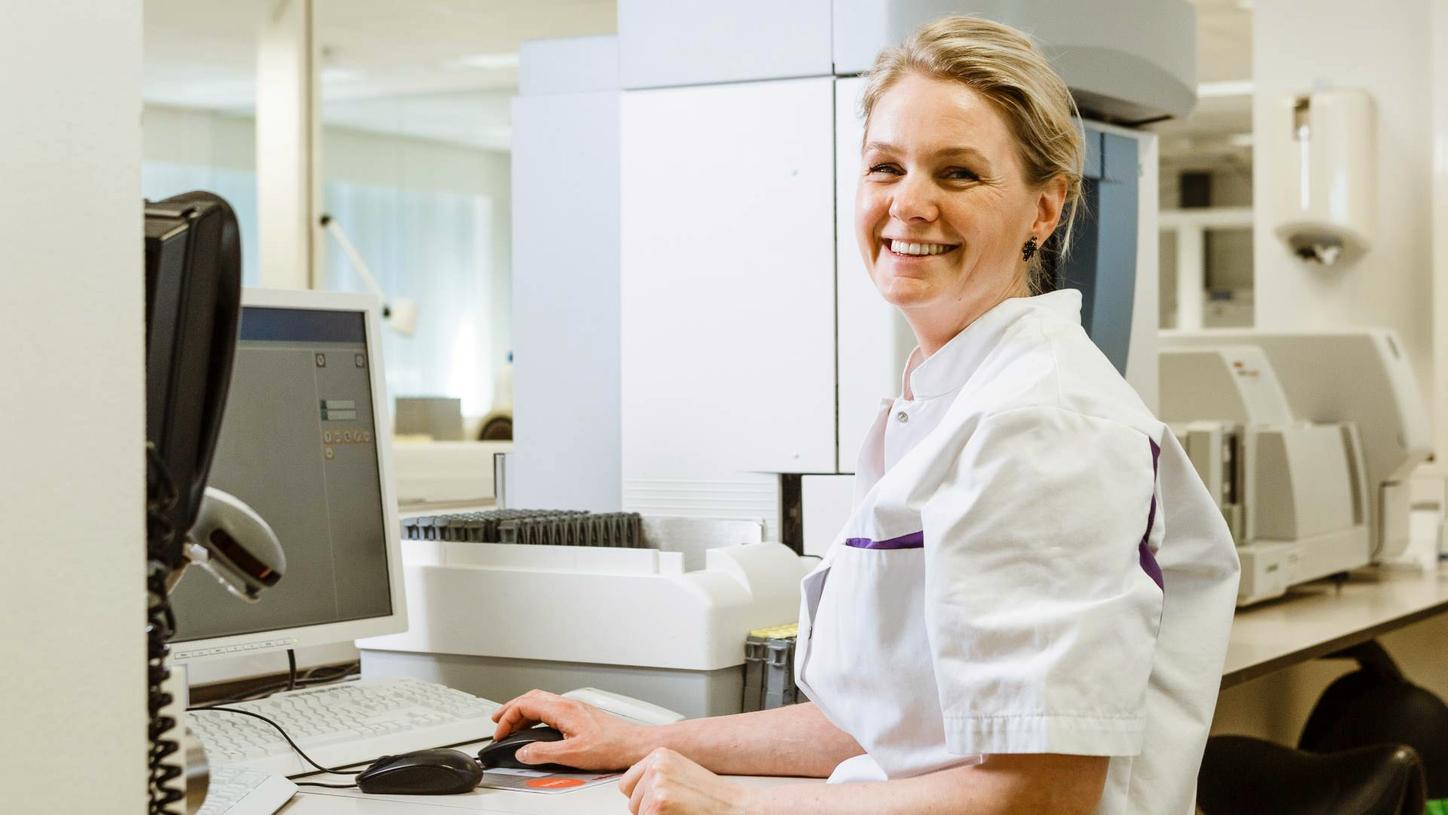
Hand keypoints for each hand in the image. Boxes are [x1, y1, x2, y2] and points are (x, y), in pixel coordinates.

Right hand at [490, 689, 650, 770]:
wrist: (635, 744)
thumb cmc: (611, 746)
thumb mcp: (572, 754)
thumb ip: (543, 753)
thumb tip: (523, 752)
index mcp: (562, 709)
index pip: (525, 704)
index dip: (507, 717)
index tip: (499, 732)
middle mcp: (568, 704)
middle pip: (531, 698)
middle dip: (511, 709)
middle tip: (497, 722)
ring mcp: (575, 708)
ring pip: (541, 702)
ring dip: (523, 711)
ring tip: (512, 724)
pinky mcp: (580, 714)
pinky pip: (551, 708)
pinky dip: (536, 714)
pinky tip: (536, 727)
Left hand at [619, 747, 753, 814]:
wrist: (735, 807)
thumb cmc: (713, 797)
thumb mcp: (681, 774)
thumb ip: (658, 777)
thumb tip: (636, 790)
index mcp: (660, 755)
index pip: (628, 782)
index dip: (640, 797)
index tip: (654, 801)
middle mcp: (656, 766)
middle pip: (631, 800)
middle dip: (647, 810)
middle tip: (675, 809)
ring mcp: (657, 784)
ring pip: (638, 813)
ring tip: (679, 811)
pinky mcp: (658, 803)